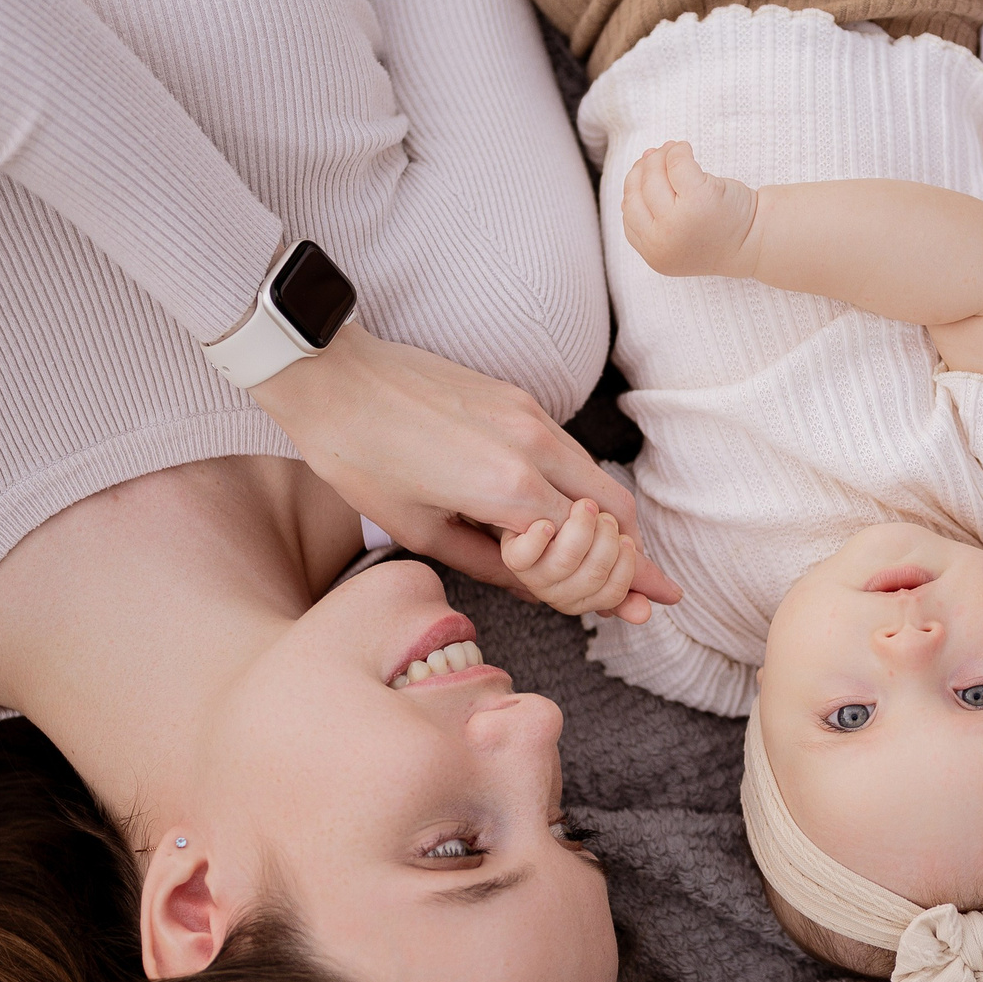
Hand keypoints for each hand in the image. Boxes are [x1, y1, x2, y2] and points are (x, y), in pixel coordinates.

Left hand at [251, 324, 678, 616]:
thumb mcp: (420, 530)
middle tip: (637, 588)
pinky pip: (567, 448)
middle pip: (616, 509)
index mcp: (509, 489)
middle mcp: (534, 447)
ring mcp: (530, 415)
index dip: (625, 582)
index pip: (593, 546)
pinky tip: (559, 508)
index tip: (651, 605)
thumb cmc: (360, 457)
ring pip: (596, 475)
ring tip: (600, 554)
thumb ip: (488, 563)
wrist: (331, 376)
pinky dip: (578, 485)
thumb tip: (532, 587)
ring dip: (608, 518)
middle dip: (633, 552)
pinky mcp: (517, 397)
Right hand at [622, 142, 762, 277]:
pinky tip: (686, 149)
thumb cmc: (718, 234)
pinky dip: (678, 150)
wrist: (757, 241)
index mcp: (654, 255)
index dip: (634, 187)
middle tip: (659, 156)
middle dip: (645, 168)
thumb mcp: (677, 235)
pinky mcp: (699, 198)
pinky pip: (677, 162)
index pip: (629, 212)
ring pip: (653, 175)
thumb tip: (640, 166)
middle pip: (637, 191)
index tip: (645, 171)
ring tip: (675, 151)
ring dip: (662, 156)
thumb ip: (654, 214)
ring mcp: (678, 221)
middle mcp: (661, 241)